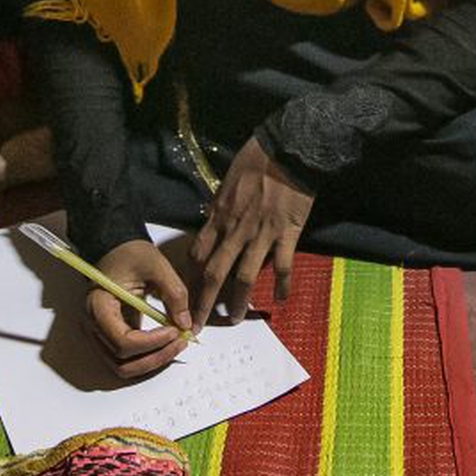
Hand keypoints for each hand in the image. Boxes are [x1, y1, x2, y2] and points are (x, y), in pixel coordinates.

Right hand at [84, 240, 194, 378]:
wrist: (115, 247)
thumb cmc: (129, 252)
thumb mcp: (156, 265)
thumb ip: (174, 294)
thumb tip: (186, 324)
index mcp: (99, 306)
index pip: (122, 341)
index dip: (152, 342)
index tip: (175, 330)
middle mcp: (93, 325)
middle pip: (122, 362)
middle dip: (155, 357)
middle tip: (180, 342)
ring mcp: (99, 334)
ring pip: (123, 367)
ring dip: (152, 362)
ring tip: (176, 345)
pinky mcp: (110, 336)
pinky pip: (126, 359)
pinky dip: (147, 357)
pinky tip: (167, 344)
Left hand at [191, 137, 313, 325]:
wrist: (288, 151)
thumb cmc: (257, 159)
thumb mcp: (229, 180)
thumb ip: (221, 204)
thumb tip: (213, 219)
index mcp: (220, 215)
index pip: (199, 252)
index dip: (192, 274)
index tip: (187, 290)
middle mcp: (236, 229)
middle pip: (215, 272)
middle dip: (205, 301)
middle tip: (198, 324)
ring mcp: (262, 234)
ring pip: (245, 276)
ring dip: (239, 301)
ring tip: (235, 320)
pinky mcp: (286, 234)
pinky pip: (282, 266)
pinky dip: (282, 285)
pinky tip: (281, 300)